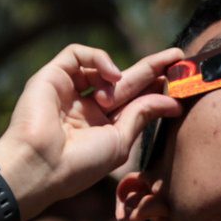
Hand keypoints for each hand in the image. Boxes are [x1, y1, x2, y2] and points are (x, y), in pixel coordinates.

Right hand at [0, 45, 183, 217]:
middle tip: (177, 55)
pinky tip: (111, 76)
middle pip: (124, 80)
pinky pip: (77, 54)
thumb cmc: (79, 164)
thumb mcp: (120, 141)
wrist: (40, 165)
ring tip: (116, 96)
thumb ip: (142, 115)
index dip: (155, 87)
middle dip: (151, 68)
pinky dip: (99, 59)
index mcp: (100, 126)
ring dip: (121, 75)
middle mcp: (85, 107)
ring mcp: (67, 90)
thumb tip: (171, 101)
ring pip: (102, 67)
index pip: (133, 100)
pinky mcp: (51, 76)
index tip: (179, 79)